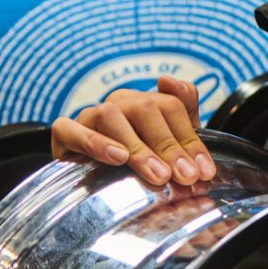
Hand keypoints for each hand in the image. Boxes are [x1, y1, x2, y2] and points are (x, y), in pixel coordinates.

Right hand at [49, 76, 217, 187]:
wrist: (90, 187)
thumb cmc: (133, 168)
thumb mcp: (165, 150)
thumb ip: (182, 122)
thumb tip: (170, 81)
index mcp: (145, 103)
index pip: (172, 106)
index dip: (190, 138)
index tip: (204, 171)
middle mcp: (119, 103)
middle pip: (146, 107)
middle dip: (169, 145)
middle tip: (184, 176)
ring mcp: (89, 116)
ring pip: (111, 114)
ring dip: (138, 147)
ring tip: (158, 174)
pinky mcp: (64, 133)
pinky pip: (71, 129)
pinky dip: (95, 142)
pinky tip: (117, 158)